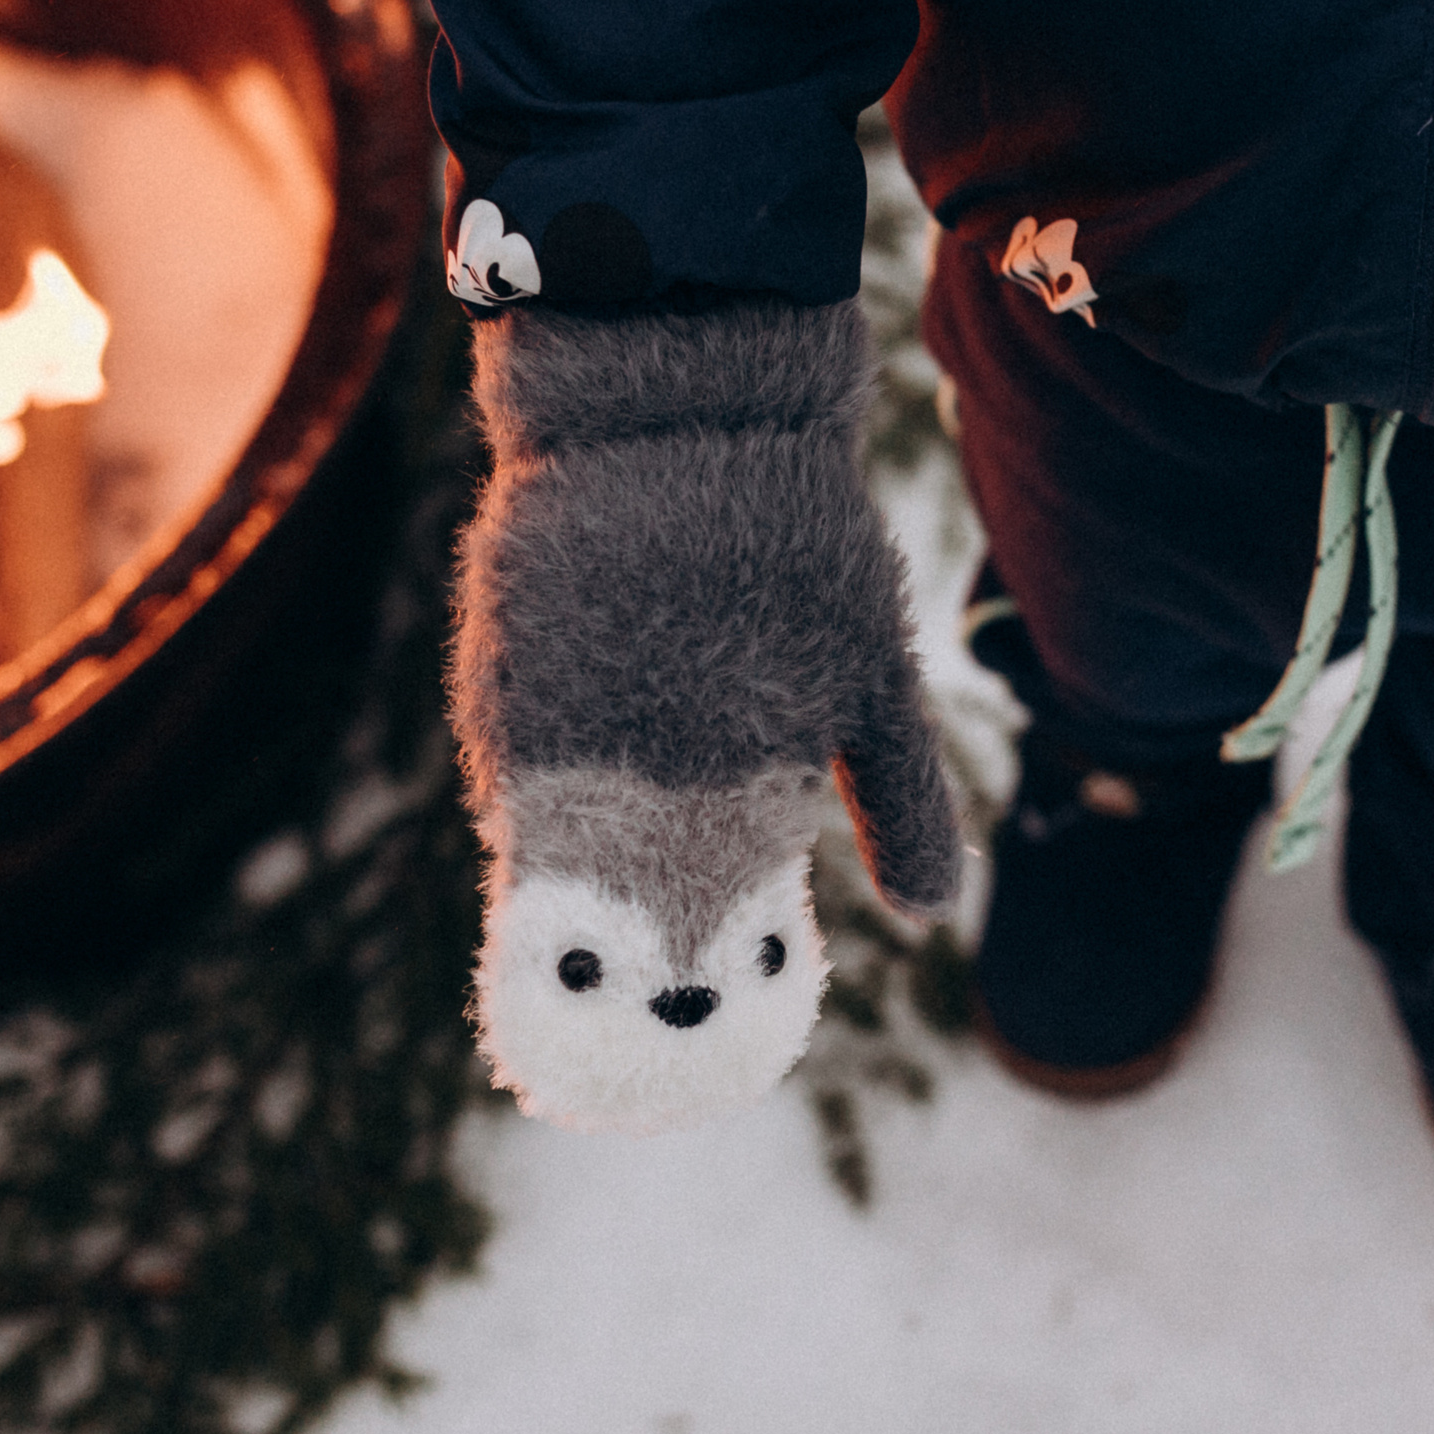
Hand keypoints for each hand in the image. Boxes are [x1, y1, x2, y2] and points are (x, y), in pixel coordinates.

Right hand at [449, 294, 959, 1133]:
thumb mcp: (878, 672)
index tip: (706, 1024)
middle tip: (650, 982)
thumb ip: (900, 798)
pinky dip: (541, 811)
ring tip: (606, 888)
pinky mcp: (499, 690)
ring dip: (581, 893)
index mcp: (746, 792)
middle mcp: (643, 784)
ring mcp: (557, 740)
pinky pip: (512, 790)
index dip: (706, 990)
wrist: (678, 409)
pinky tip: (574, 794)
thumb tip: (934, 914)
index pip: (712, 944)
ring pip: (555, 865)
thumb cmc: (800, 542)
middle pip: (623, 930)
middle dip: (635, 965)